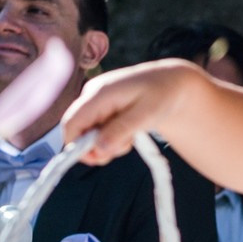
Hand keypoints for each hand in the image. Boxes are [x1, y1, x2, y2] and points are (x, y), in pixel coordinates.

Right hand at [62, 59, 200, 165]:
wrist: (171, 82)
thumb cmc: (162, 94)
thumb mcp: (147, 114)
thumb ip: (121, 130)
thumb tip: (98, 149)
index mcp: (100, 93)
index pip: (71, 122)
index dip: (75, 145)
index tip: (97, 159)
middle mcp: (91, 95)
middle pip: (76, 130)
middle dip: (94, 147)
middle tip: (121, 150)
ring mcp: (94, 101)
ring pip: (87, 133)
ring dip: (106, 144)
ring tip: (130, 139)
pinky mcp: (100, 108)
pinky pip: (96, 130)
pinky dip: (110, 138)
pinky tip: (127, 133)